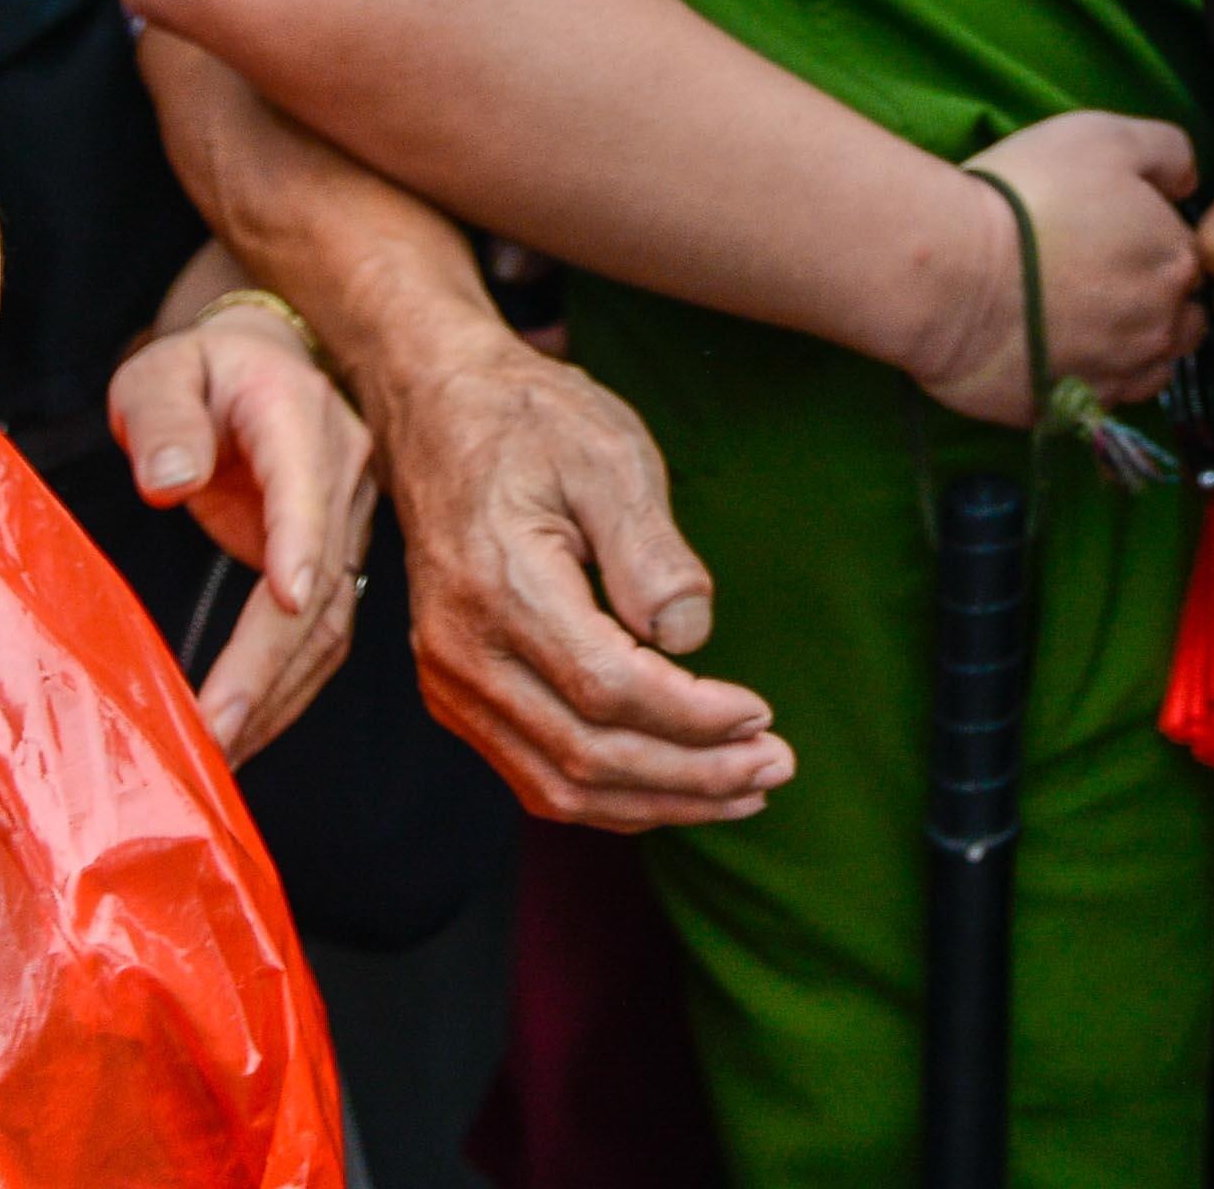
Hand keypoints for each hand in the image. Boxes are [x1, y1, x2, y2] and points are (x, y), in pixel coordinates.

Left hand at [111, 295, 381, 760]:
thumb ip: (164, 419)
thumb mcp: (163, 371)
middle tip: (215, 730)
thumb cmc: (202, 370)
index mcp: (300, 416)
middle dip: (269, 661)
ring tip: (219, 754)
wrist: (262, 367)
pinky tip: (245, 732)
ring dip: (277, 693)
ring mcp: (349, 522)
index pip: (308, 485)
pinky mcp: (337, 561)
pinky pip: (320, 634)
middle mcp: (343, 474)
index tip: (286, 600)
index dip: (300, 542)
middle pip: (321, 577)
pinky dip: (285, 688)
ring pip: (329, 621)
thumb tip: (170, 482)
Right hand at [376, 329, 790, 827]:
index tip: (761, 715)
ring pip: (558, 784)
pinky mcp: (457, 693)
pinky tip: (674, 786)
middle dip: (692, 775)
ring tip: (743, 790)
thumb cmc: (533, 423)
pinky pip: (533, 772)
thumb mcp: (609, 456)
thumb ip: (650, 552)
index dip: (691, 718)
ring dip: (657, 801)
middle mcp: (463, 651)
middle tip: (775, 767)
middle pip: (587, 754)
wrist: (439, 413)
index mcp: (500, 586)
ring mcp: (451, 680)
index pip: (607, 688)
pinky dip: (609, 796)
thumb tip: (690, 638)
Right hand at [923, 109, 1205, 426]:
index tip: (1110, 238)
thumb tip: (1187, 184)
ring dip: (1129, 345)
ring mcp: (1120, 374)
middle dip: (1153, 300)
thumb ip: (1167, 153)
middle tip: (1096, 279)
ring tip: (1080, 320)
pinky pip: (1099, 398)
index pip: (1185, 256)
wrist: (952, 273)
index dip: (1151, 244)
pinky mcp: (1074, 408)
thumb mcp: (1105, 137)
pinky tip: (1057, 351)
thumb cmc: (1029, 195)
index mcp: (1177, 259)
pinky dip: (1089, 378)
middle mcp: (1163, 325)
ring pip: (1148, 365)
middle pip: (1178, 315)